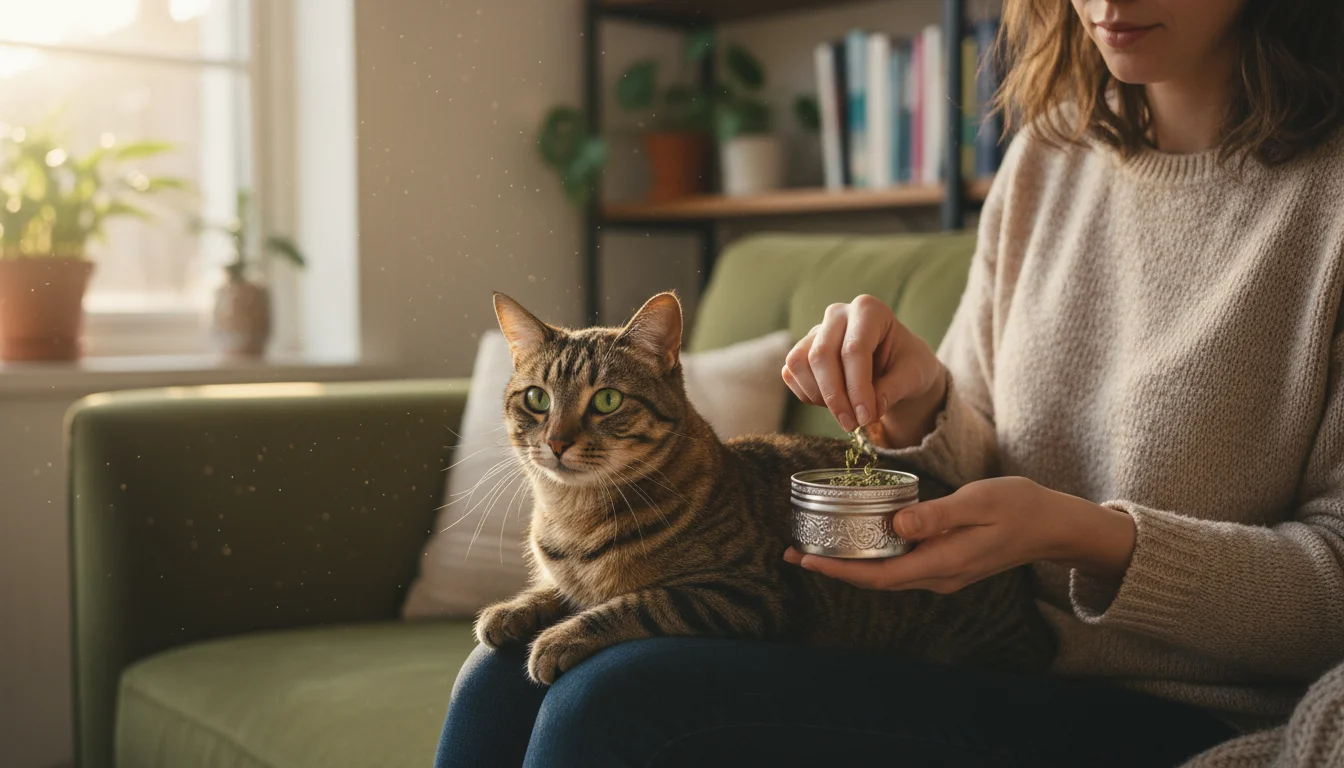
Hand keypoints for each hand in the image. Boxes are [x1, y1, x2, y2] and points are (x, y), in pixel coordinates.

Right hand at [782, 295, 945, 445]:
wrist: (897, 364)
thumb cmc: (907, 364)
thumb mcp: (914, 375)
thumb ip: (893, 390)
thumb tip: (869, 411)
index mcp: (869, 310)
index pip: (854, 349)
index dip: (858, 388)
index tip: (866, 418)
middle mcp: (838, 314)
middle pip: (822, 355)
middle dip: (835, 396)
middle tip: (852, 425)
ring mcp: (816, 330)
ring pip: (800, 363)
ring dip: (819, 396)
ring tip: (845, 413)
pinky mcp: (802, 349)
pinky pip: (791, 373)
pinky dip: (808, 394)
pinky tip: (833, 404)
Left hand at [783, 476, 1136, 591]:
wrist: (1054, 525)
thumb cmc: (1019, 507)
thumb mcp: (979, 503)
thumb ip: (937, 515)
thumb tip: (896, 524)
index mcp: (942, 564)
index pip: (878, 576)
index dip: (837, 571)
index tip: (803, 561)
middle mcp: (938, 577)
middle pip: (874, 579)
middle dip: (833, 569)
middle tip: (792, 552)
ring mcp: (942, 573)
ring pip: (885, 573)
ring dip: (850, 563)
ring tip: (814, 546)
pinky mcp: (945, 563)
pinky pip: (900, 564)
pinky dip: (873, 554)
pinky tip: (857, 539)